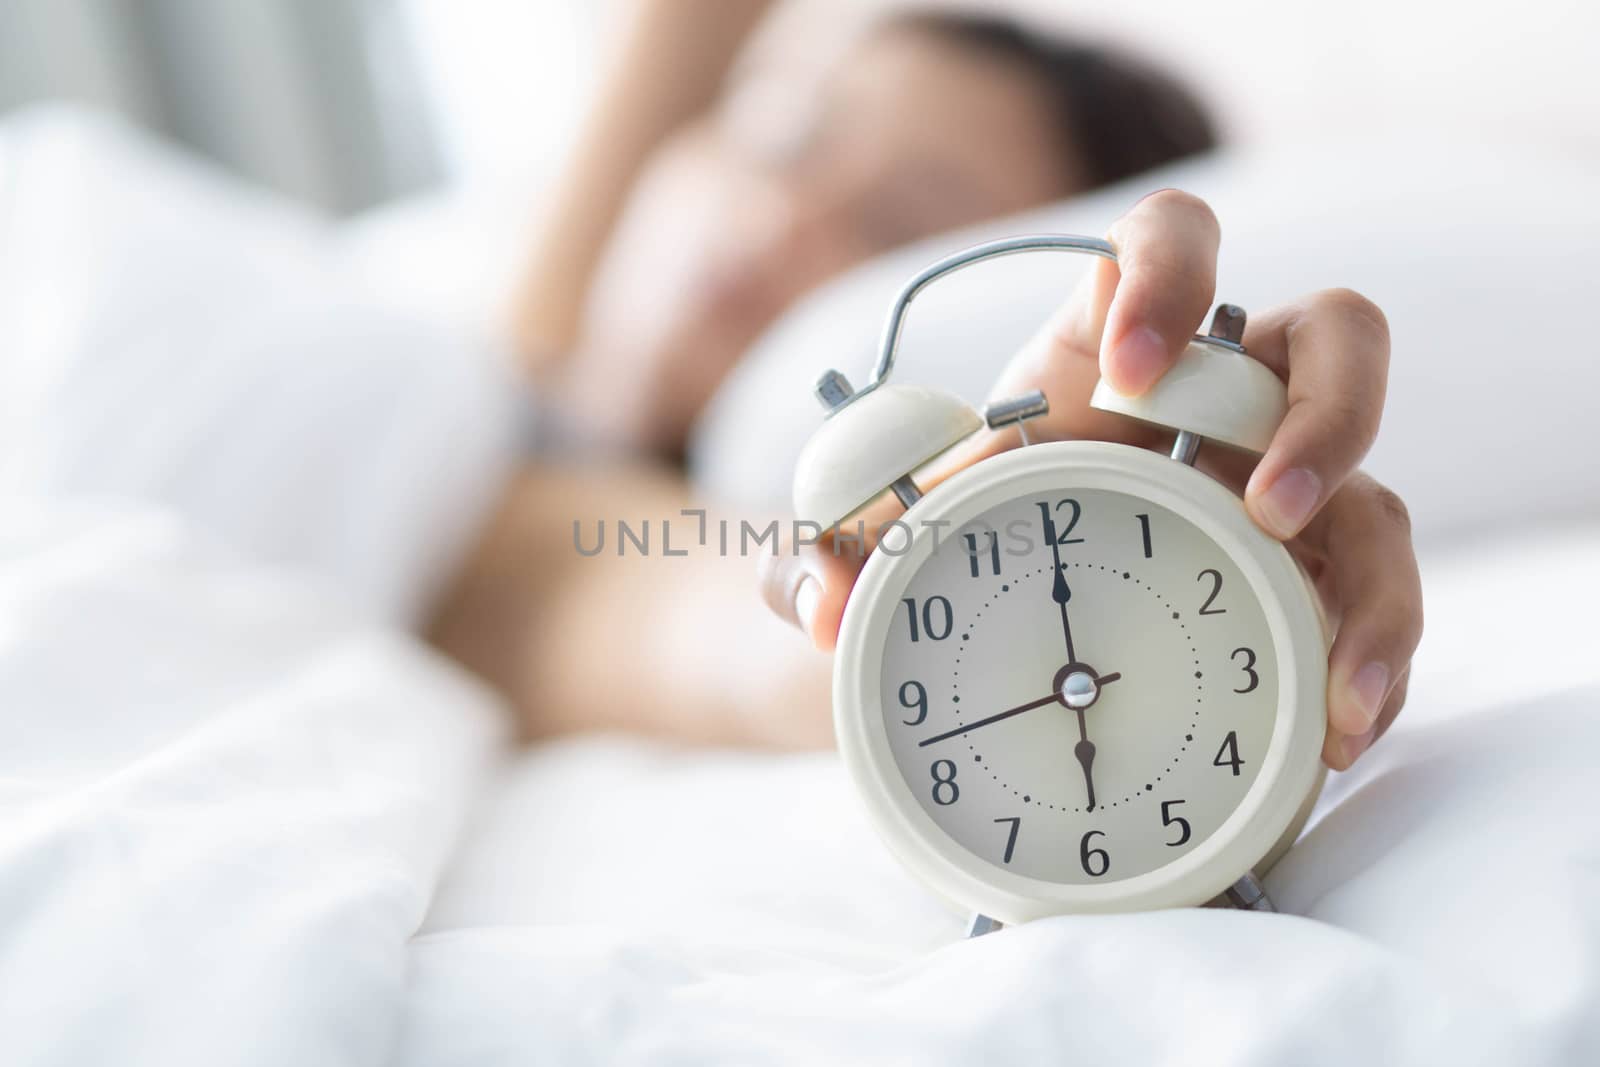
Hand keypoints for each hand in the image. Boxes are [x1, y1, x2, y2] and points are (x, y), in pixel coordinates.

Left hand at [761, 190, 1422, 770]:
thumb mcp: (880, 548)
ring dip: (1374, 579)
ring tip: (1335, 679)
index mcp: (1108, 354)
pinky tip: (1342, 726)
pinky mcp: (1306, 585)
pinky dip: (1372, 663)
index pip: (1171, 242)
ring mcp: (1278, 495)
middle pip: (1335, 342)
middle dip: (1325, 413)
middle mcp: (1217, 408)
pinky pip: (1372, 603)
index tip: (1129, 366)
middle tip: (1265, 504)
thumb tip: (816, 600)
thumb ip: (831, 559)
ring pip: (1375, 491)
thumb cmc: (940, 555)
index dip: (1170, 273)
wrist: (975, 647)